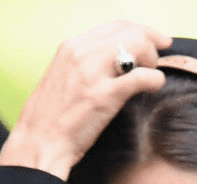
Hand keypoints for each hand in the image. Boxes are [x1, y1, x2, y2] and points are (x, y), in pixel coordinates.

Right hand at [0, 21, 171, 180]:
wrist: (38, 145)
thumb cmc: (52, 119)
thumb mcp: (64, 78)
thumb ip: (87, 64)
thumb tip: (119, 60)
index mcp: (71, 47)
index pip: (116, 26)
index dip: (143, 30)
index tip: (157, 41)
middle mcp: (80, 54)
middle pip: (131, 31)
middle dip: (152, 44)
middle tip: (156, 62)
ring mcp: (92, 74)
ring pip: (138, 47)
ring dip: (152, 60)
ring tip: (150, 77)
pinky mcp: (104, 96)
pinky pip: (142, 77)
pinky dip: (155, 80)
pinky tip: (153, 87)